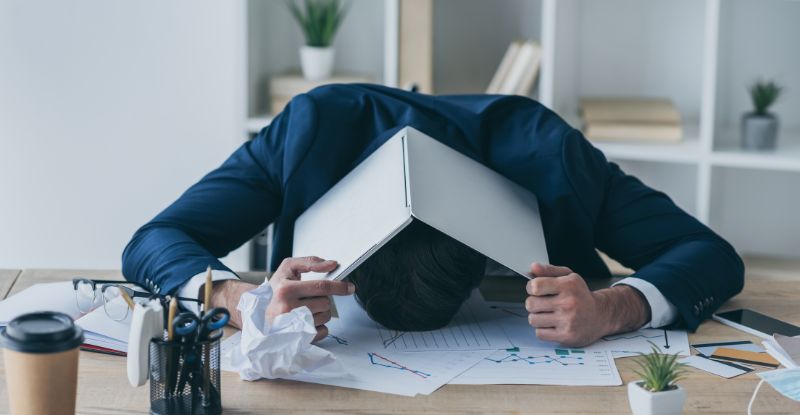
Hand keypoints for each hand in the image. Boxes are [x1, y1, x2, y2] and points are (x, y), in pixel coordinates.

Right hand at [266, 256, 354, 341]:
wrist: (258, 312)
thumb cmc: (275, 289)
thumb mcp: (287, 268)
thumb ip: (310, 262)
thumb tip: (332, 264)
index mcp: (285, 290)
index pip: (321, 287)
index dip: (339, 286)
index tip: (350, 287)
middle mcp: (287, 310)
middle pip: (325, 303)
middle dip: (323, 298)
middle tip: (310, 297)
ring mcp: (292, 327)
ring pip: (325, 317)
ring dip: (321, 312)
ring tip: (304, 309)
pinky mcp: (298, 340)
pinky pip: (323, 331)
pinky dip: (319, 326)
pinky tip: (305, 321)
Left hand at [524, 263, 648, 346]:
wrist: (600, 316)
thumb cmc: (580, 296)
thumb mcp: (568, 277)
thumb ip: (549, 270)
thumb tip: (533, 267)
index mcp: (568, 285)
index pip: (535, 286)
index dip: (531, 288)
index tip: (536, 290)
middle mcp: (568, 303)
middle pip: (530, 304)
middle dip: (533, 303)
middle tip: (543, 303)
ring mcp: (568, 321)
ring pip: (533, 320)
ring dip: (537, 317)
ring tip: (548, 314)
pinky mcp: (566, 336)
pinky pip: (540, 333)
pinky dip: (543, 330)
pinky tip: (553, 325)